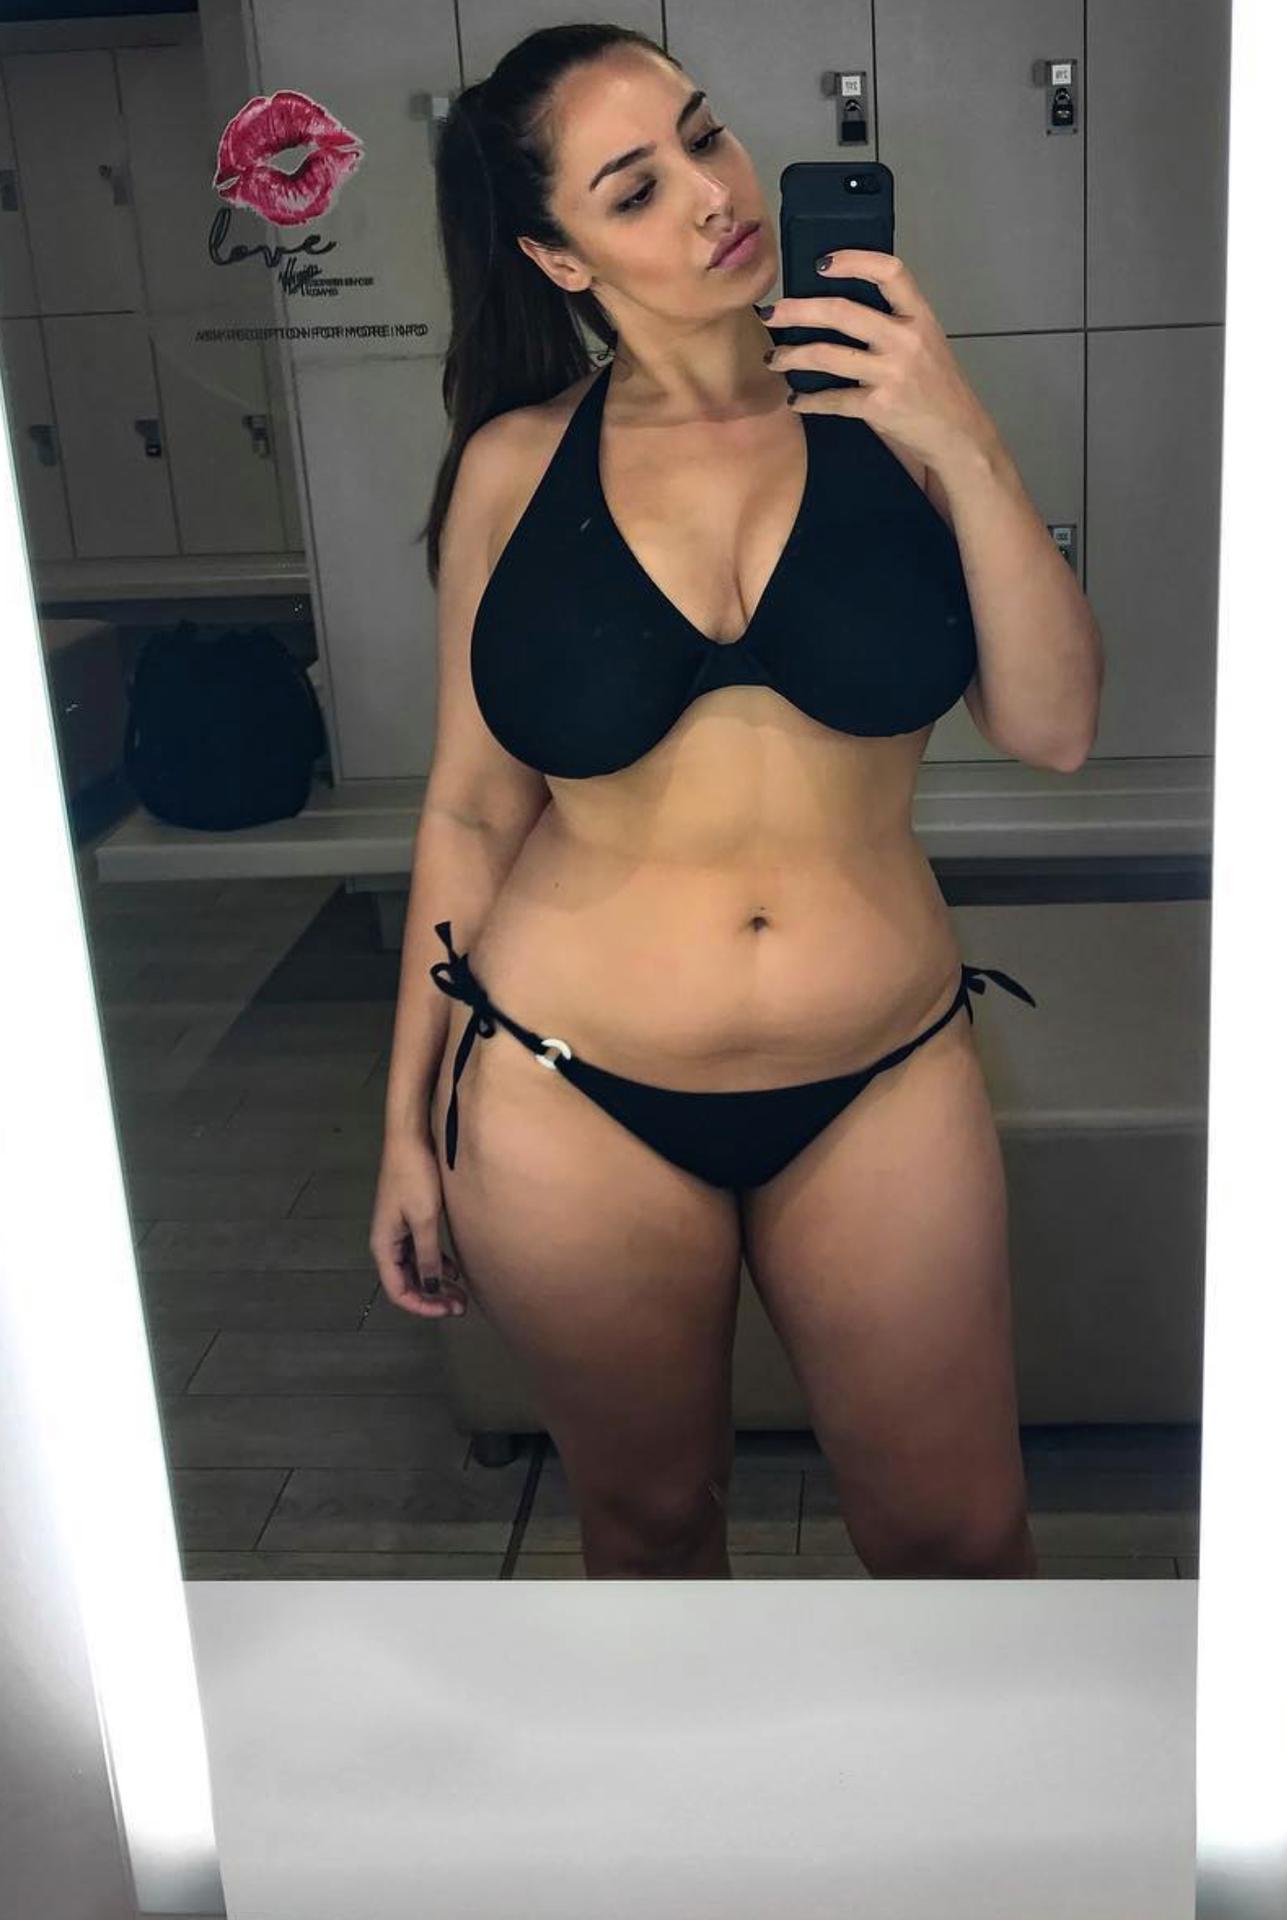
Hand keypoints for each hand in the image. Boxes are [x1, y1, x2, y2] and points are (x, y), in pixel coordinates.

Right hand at [369, 1130, 469, 1318]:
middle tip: (461, 1306)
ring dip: (436, 1283)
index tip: (448, 1310)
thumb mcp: (424, 1219)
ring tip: (461, 1294)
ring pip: (416, 1269)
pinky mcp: (410, 1220)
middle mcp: (388, 1243)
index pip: (398, 1291)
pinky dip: (437, 1264)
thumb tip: (431, 1288)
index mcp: (384, 1246)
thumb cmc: (415, 1177)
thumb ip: (428, 1256)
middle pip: (407, 1283)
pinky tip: (455, 1271)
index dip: (422, 1306)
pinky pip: (421, 1252)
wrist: (410, 1139)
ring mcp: (398, 1232)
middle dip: (432, 1298)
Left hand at [760, 250, 998, 471]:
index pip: (889, 271)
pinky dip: (808, 401)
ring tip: (775, 360)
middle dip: (797, 311)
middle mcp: (906, 339)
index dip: (853, 261)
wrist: (959, 436)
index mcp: (920, 316)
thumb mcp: (925, 343)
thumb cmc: (937, 387)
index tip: (820, 264)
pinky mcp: (880, 407)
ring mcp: (893, 374)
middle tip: (770, 314)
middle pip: (841, 312)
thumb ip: (893, 323)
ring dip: (792, 356)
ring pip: (827, 355)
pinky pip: (832, 400)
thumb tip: (837, 309)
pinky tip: (796, 400)